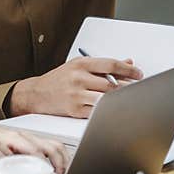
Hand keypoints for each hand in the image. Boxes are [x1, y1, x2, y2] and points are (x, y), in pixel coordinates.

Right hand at [8, 56, 142, 117]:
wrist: (36, 94)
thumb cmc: (58, 80)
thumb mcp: (77, 66)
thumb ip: (101, 65)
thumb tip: (126, 62)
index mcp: (81, 64)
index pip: (111, 64)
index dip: (128, 70)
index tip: (138, 74)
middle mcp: (79, 77)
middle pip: (111, 83)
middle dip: (127, 87)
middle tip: (137, 89)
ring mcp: (76, 94)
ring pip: (106, 98)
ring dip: (119, 99)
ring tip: (127, 99)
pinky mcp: (74, 110)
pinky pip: (97, 111)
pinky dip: (107, 110)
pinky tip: (112, 109)